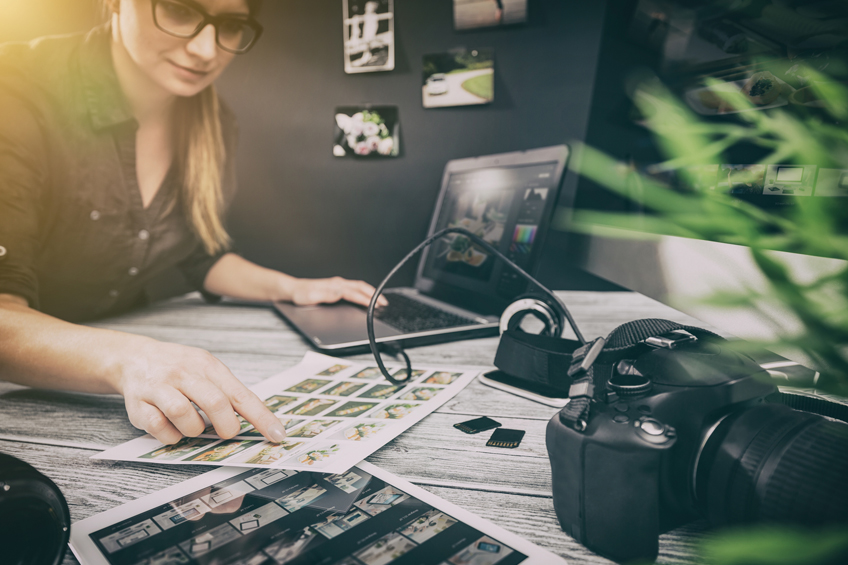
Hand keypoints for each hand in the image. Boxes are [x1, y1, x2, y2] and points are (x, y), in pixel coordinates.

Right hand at [116, 339, 286, 444]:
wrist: (134, 358)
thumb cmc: (177, 367)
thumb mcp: (206, 368)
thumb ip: (228, 392)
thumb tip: (258, 419)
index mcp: (207, 365)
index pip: (240, 394)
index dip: (261, 417)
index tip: (277, 433)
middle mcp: (184, 373)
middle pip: (214, 403)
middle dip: (226, 426)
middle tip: (227, 432)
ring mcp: (160, 387)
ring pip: (184, 415)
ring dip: (194, 430)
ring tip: (193, 426)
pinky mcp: (139, 405)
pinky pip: (159, 428)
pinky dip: (171, 435)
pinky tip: (173, 428)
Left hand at [289, 276, 388, 307]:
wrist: (293, 290)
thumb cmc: (301, 294)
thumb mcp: (311, 296)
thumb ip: (326, 294)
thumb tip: (340, 293)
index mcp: (334, 286)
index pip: (355, 293)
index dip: (367, 299)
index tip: (376, 305)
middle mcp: (338, 283)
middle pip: (361, 287)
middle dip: (374, 294)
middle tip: (384, 303)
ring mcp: (337, 285)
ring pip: (359, 286)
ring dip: (370, 293)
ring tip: (379, 300)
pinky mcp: (336, 287)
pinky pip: (354, 288)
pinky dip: (363, 292)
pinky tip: (365, 297)